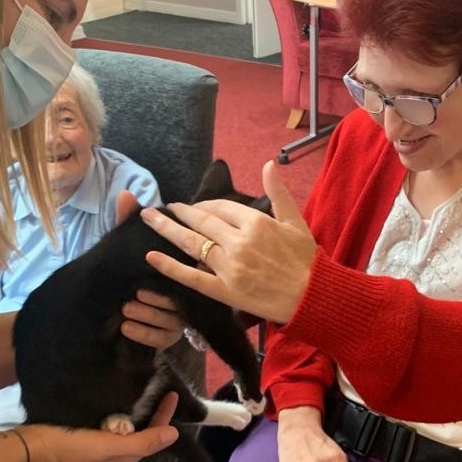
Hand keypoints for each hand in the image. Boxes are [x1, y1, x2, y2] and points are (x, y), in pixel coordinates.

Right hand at [25, 392, 178, 461]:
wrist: (28, 448)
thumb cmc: (68, 447)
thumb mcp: (108, 446)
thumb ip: (142, 443)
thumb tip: (174, 435)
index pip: (152, 437)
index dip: (164, 417)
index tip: (172, 394)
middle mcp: (113, 460)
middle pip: (141, 434)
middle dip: (152, 415)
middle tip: (160, 390)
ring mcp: (98, 451)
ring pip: (127, 431)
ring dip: (136, 414)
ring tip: (145, 392)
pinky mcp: (85, 440)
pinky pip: (110, 427)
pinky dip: (119, 415)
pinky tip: (119, 402)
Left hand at [114, 190, 182, 349]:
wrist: (109, 305)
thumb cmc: (131, 266)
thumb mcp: (129, 243)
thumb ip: (128, 221)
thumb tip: (124, 194)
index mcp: (183, 267)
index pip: (187, 267)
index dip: (171, 266)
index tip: (149, 261)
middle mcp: (187, 292)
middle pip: (181, 298)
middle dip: (156, 297)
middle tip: (136, 293)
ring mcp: (180, 316)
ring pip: (171, 321)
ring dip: (148, 315)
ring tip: (126, 308)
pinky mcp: (169, 336)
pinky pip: (161, 339)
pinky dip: (143, 333)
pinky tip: (126, 326)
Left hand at [141, 160, 316, 323]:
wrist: (312, 297)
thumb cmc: (305, 259)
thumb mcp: (295, 221)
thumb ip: (278, 193)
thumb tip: (268, 164)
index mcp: (256, 222)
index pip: (220, 207)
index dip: (205, 205)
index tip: (195, 207)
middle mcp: (239, 242)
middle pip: (201, 222)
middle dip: (180, 213)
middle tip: (162, 208)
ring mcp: (230, 267)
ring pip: (192, 244)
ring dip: (167, 230)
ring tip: (149, 219)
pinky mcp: (225, 291)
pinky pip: (192, 277)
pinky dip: (170, 266)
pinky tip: (151, 256)